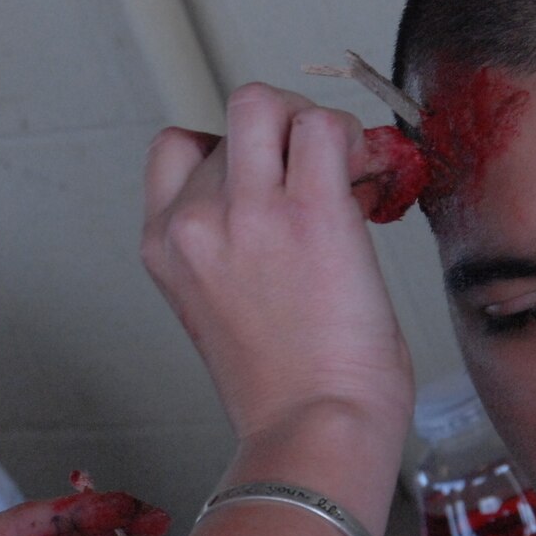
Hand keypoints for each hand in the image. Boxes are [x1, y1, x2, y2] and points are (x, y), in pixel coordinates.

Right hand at [142, 82, 414, 444]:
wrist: (313, 432)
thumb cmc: (286, 391)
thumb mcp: (220, 308)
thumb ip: (231, 246)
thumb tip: (290, 192)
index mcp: (164, 245)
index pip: (178, 145)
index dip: (232, 148)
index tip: (272, 182)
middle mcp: (195, 220)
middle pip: (236, 123)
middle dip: (287, 138)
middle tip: (328, 179)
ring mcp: (247, 211)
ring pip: (268, 103)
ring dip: (314, 123)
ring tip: (349, 170)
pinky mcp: (310, 212)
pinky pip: (326, 127)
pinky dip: (356, 140)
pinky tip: (372, 182)